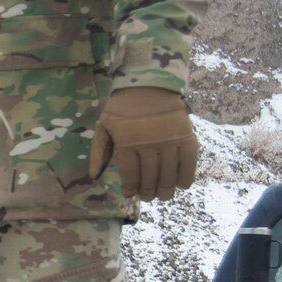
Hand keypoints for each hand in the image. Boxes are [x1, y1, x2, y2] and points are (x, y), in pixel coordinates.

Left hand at [88, 86, 198, 201]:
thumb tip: (93, 176)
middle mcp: (148, 145)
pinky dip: (186, 177)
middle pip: (149, 178)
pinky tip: (182, 185)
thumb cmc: (124, 107)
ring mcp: (169, 142)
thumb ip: (98, 151)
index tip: (132, 194)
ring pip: (168, 175)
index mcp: (126, 143)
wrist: (150, 84)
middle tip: (147, 197)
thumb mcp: (104, 125)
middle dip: (148, 192)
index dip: (131, 188)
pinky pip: (188, 163)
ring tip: (163, 195)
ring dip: (165, 189)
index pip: (130, 176)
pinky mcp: (186, 137)